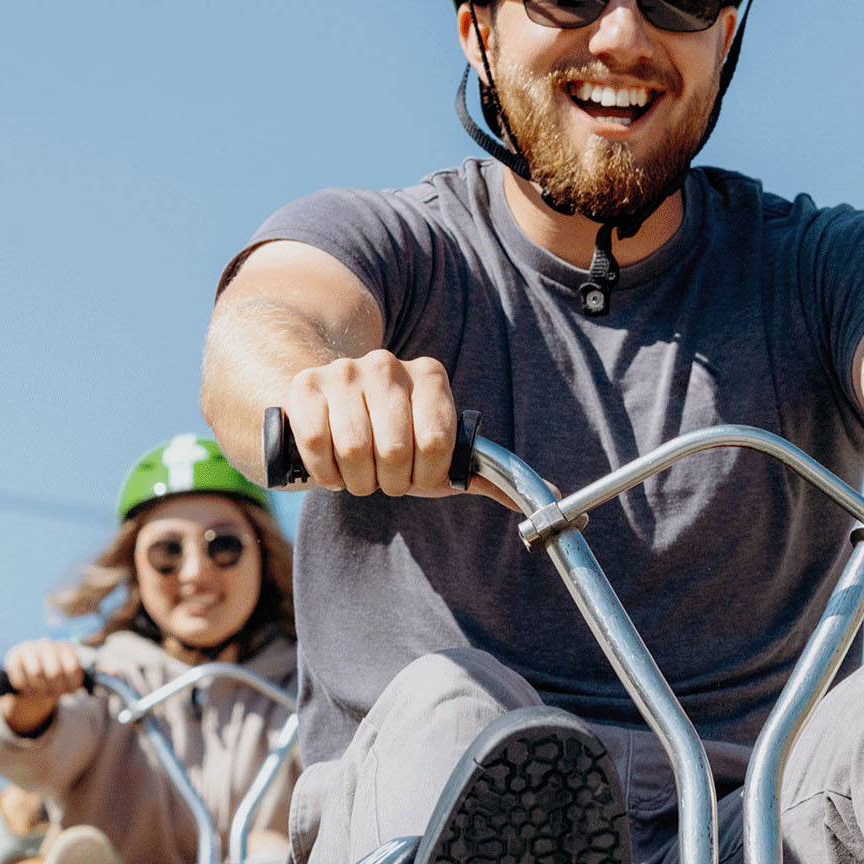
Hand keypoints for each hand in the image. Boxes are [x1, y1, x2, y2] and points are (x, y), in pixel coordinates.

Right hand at [0, 638, 91, 733]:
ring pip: (36, 673)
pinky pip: (19, 674)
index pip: (73, 668)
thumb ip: (86, 676)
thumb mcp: (71, 679)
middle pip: (55, 672)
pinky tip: (25, 689)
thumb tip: (108, 674)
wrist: (30, 680)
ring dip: (38, 690)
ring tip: (38, 693)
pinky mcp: (13, 655)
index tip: (66, 692)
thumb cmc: (54, 681)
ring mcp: (29, 648)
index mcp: (64, 647)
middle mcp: (47, 644)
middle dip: (53, 689)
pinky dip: (23, 687)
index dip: (70, 686)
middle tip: (50, 695)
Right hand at [282, 350, 507, 505]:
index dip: (425, 473)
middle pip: (394, 450)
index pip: (436, 442)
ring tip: (358, 471)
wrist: (329, 402)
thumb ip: (487, 476)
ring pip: (353, 451)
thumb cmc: (392, 437)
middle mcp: (388, 364)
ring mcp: (344, 371)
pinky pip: (316, 444)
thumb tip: (557, 499)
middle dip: (389, 482)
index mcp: (431, 375)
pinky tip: (331, 466)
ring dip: (356, 479)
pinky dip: (325, 472)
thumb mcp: (438, 454)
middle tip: (384, 477)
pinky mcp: (306, 385)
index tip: (418, 474)